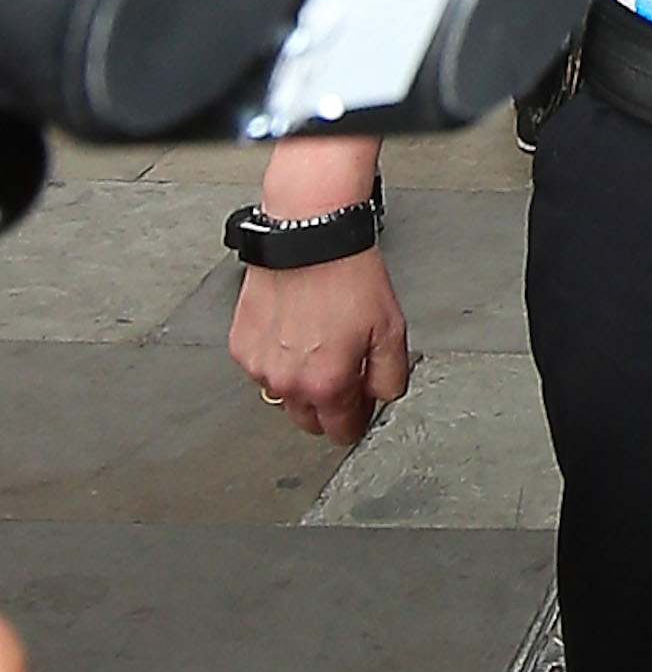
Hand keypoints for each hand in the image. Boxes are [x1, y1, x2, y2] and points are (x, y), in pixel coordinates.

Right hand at [230, 251, 412, 448]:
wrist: (307, 239)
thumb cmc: (347, 277)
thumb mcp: (391, 331)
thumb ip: (389, 376)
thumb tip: (382, 396)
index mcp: (327, 384)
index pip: (341, 432)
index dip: (358, 419)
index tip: (361, 407)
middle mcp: (288, 382)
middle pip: (310, 420)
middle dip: (329, 404)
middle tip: (343, 371)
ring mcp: (259, 366)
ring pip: (284, 394)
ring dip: (301, 381)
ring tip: (318, 343)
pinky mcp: (241, 346)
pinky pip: (263, 368)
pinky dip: (278, 359)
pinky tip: (295, 331)